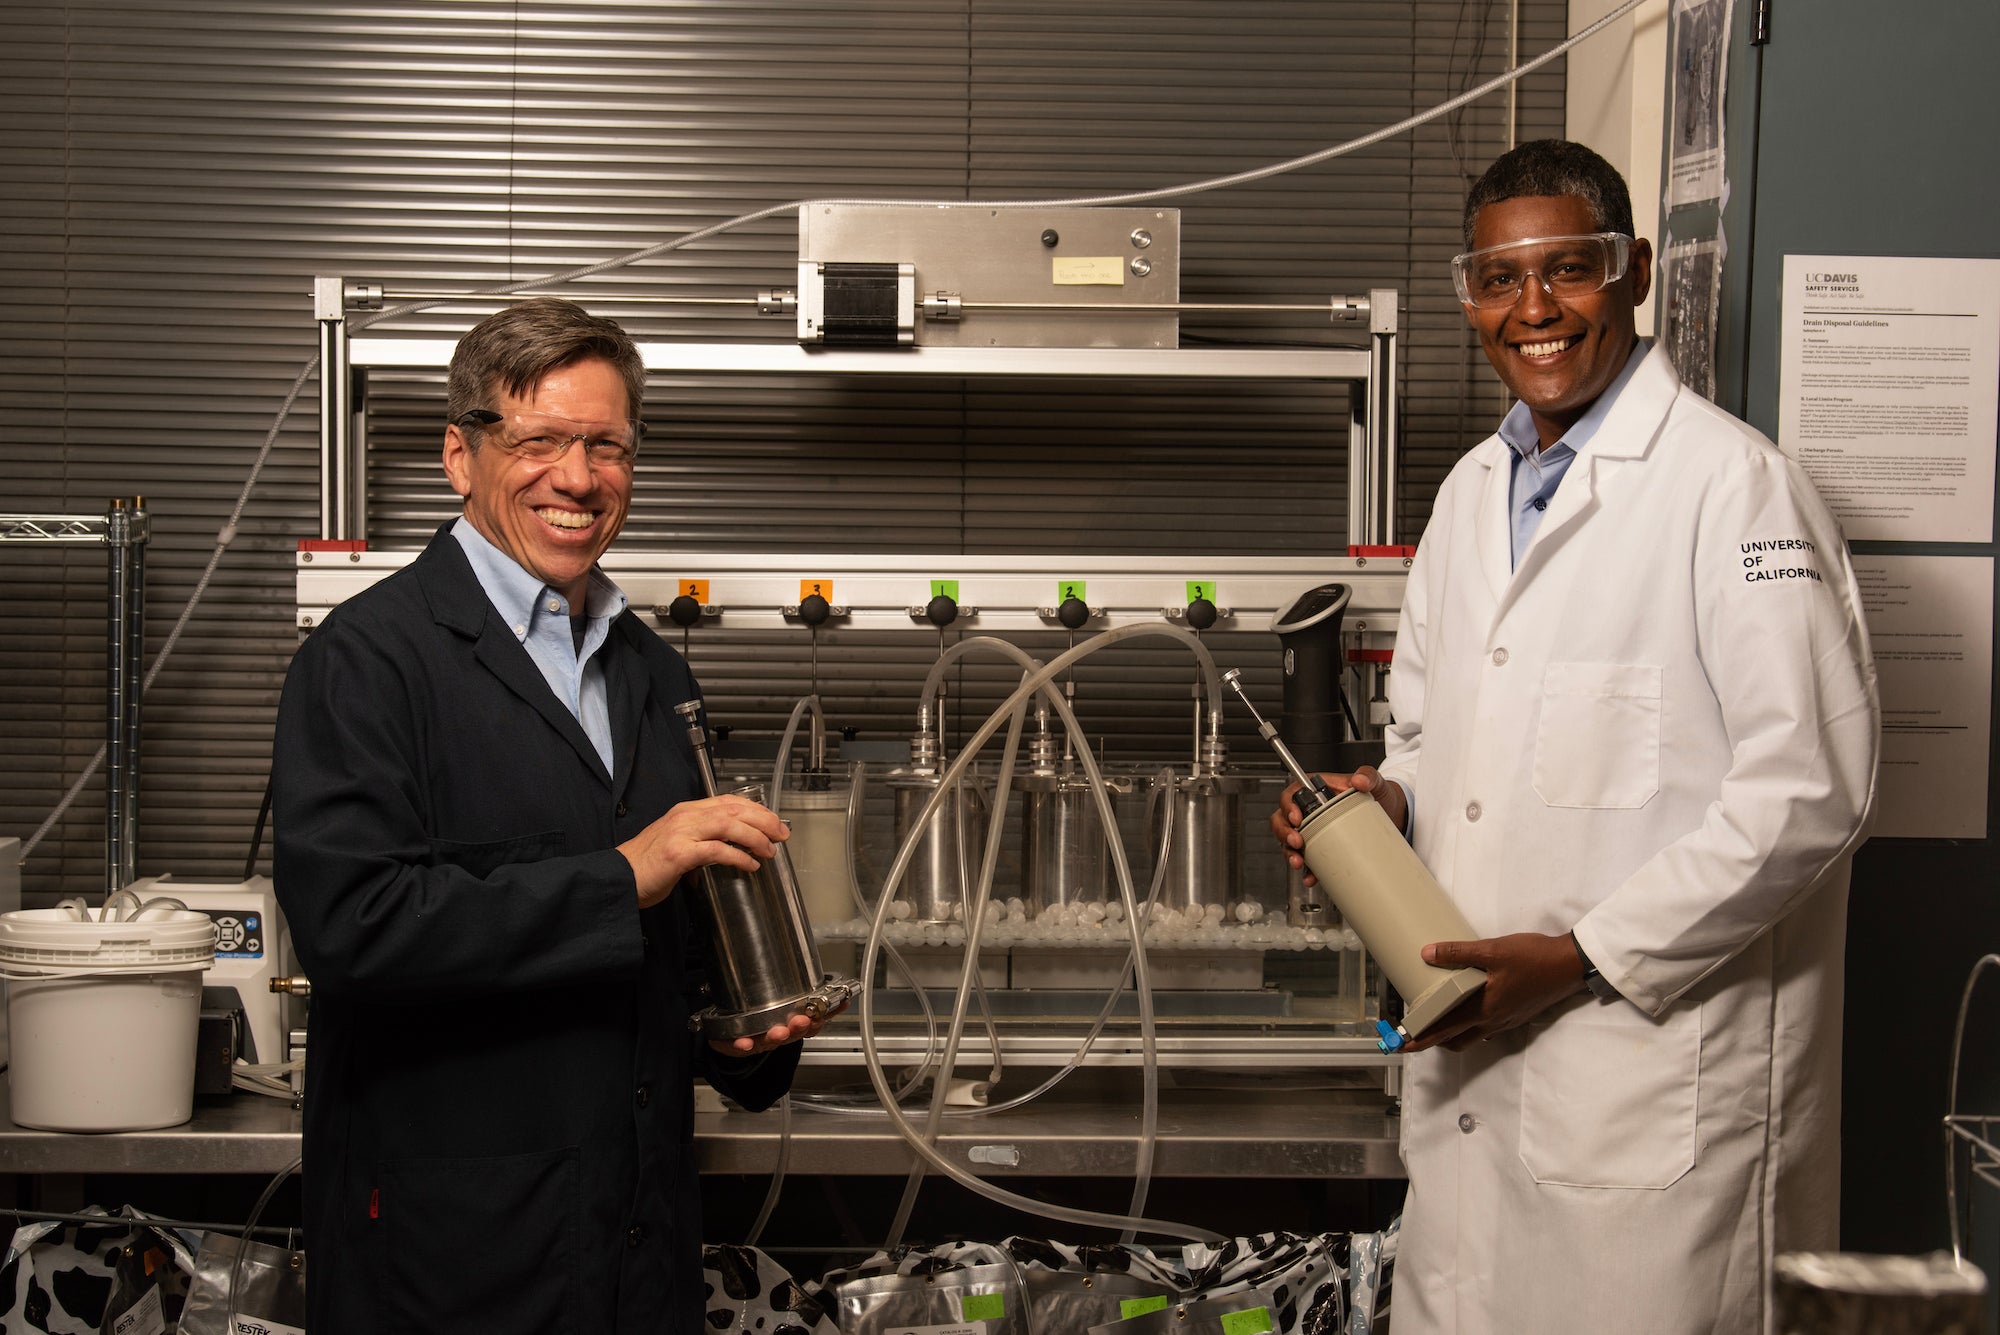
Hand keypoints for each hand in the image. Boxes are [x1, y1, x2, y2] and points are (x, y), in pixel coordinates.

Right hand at [619, 793, 788, 908]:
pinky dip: (738, 856)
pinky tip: (750, 864)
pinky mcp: (679, 853)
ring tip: (770, 850)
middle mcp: (685, 816)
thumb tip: (731, 846)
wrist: (618, 878)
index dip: (755, 809)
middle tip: (781, 834)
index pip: (728, 801)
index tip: (773, 820)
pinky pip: (717, 850)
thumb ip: (701, 839)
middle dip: (764, 820)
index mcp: (685, 811)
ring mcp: (681, 833)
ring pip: (729, 825)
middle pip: (734, 809)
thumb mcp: (677, 842)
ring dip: (755, 837)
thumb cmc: (645, 865)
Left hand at [708, 999, 846, 1057]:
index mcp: (792, 1027)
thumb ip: (814, 1000)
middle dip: (798, 1029)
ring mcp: (757, 1041)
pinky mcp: (735, 1044)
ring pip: (768, 1041)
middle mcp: (777, 1035)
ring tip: (779, 1032)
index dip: (821, 1019)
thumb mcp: (789, 1010)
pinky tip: (744, 1042)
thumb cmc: (763, 1021)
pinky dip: (742, 1045)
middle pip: (791, 1034)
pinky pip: (738, 1047)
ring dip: (775, 1037)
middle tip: (802, 1021)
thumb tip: (841, 993)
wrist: (734, 1037)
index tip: (828, 1011)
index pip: (811, 1024)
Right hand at [1266, 765, 1407, 886]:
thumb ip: (1368, 776)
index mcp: (1316, 790)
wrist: (1392, 814)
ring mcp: (1314, 830)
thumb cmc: (1377, 794)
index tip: (1296, 818)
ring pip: (1289, 841)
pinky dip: (1307, 870)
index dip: (1287, 806)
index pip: (1291, 795)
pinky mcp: (1323, 848)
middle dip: (1284, 833)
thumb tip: (1359, 780)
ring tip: (1299, 862)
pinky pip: (1308, 860)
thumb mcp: (1374, 782)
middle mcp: (1310, 811)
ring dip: (1289, 853)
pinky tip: (1311, 876)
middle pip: (1283, 820)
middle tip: (1296, 842)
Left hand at [1400, 931, 1585, 1051]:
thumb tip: (1427, 953)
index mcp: (1483, 1010)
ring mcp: (1506, 1021)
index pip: (1444, 1031)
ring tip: (1438, 1018)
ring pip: (1472, 1035)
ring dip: (1453, 1033)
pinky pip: (1487, 1027)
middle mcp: (1493, 1022)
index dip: (1421, 1040)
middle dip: (1434, 1040)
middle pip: (1456, 1040)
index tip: (1401, 1045)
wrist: (1570, 966)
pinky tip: (1468, 1007)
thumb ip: (1458, 953)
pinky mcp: (1516, 1015)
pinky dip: (1471, 1024)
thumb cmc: (1534, 959)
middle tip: (1416, 1032)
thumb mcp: (1492, 950)